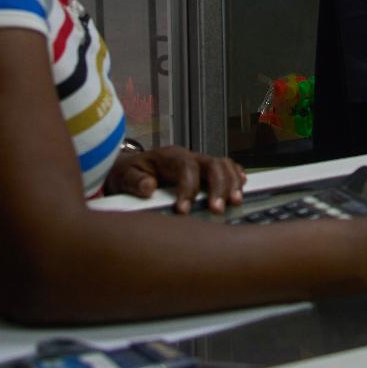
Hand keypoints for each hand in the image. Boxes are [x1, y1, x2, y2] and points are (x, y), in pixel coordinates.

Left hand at [105, 145, 246, 214]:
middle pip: (212, 164)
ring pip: (224, 165)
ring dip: (232, 183)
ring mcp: (198, 163)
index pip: (185, 167)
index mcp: (169, 156)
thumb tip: (148, 186)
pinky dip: (236, 177)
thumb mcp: (124, 176)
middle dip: (218, 186)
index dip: (188, 188)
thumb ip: (134, 181)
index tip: (183, 210)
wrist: (131, 170)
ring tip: (235, 202)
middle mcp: (188, 157)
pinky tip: (242, 188)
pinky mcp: (205, 171)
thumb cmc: (129, 174)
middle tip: (217, 209)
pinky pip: (227, 168)